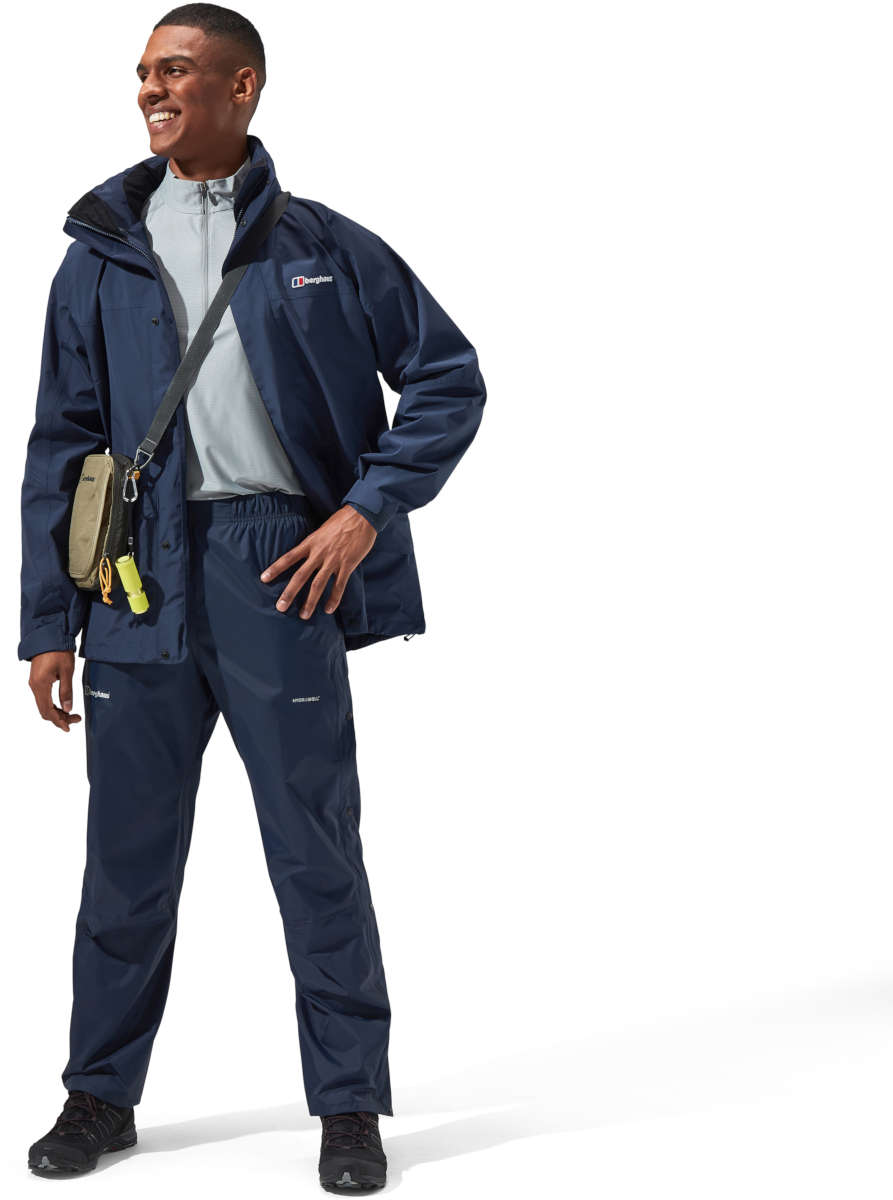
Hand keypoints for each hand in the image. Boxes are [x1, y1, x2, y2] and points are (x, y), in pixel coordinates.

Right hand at [29, 650, 81, 731]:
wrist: (49, 636)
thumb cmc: (59, 651)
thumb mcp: (67, 671)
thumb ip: (66, 692)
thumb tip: (68, 710)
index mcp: (40, 685)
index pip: (47, 710)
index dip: (58, 721)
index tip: (69, 726)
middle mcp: (34, 686)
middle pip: (44, 710)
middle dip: (59, 718)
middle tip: (75, 719)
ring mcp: (34, 683)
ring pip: (43, 705)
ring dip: (56, 712)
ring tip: (72, 714)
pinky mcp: (37, 680)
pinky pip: (43, 698)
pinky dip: (52, 705)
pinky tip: (63, 705)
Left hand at [260, 504, 376, 618]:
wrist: (362, 515)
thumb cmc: (342, 521)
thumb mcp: (321, 530)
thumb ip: (313, 544)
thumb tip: (305, 555)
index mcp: (310, 542)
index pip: (288, 557)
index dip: (275, 568)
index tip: (263, 579)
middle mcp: (319, 553)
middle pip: (300, 576)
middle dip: (289, 593)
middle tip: (280, 607)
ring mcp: (333, 560)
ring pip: (318, 584)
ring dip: (310, 602)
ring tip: (303, 616)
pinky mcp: (348, 564)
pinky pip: (339, 585)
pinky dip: (334, 599)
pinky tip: (328, 609)